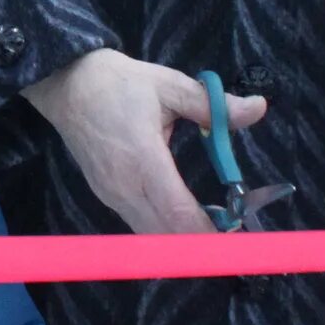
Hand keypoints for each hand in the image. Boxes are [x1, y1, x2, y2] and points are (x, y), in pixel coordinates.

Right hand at [19, 49, 267, 235]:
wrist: (66, 84)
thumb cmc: (119, 83)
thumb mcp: (170, 85)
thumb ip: (214, 106)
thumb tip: (258, 108)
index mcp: (143, 158)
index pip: (177, 211)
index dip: (208, 231)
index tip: (238, 235)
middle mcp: (125, 187)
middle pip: (166, 236)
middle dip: (201, 241)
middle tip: (234, 232)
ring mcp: (112, 196)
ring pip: (151, 236)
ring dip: (182, 238)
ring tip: (214, 226)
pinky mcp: (105, 197)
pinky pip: (139, 225)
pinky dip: (164, 230)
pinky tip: (185, 218)